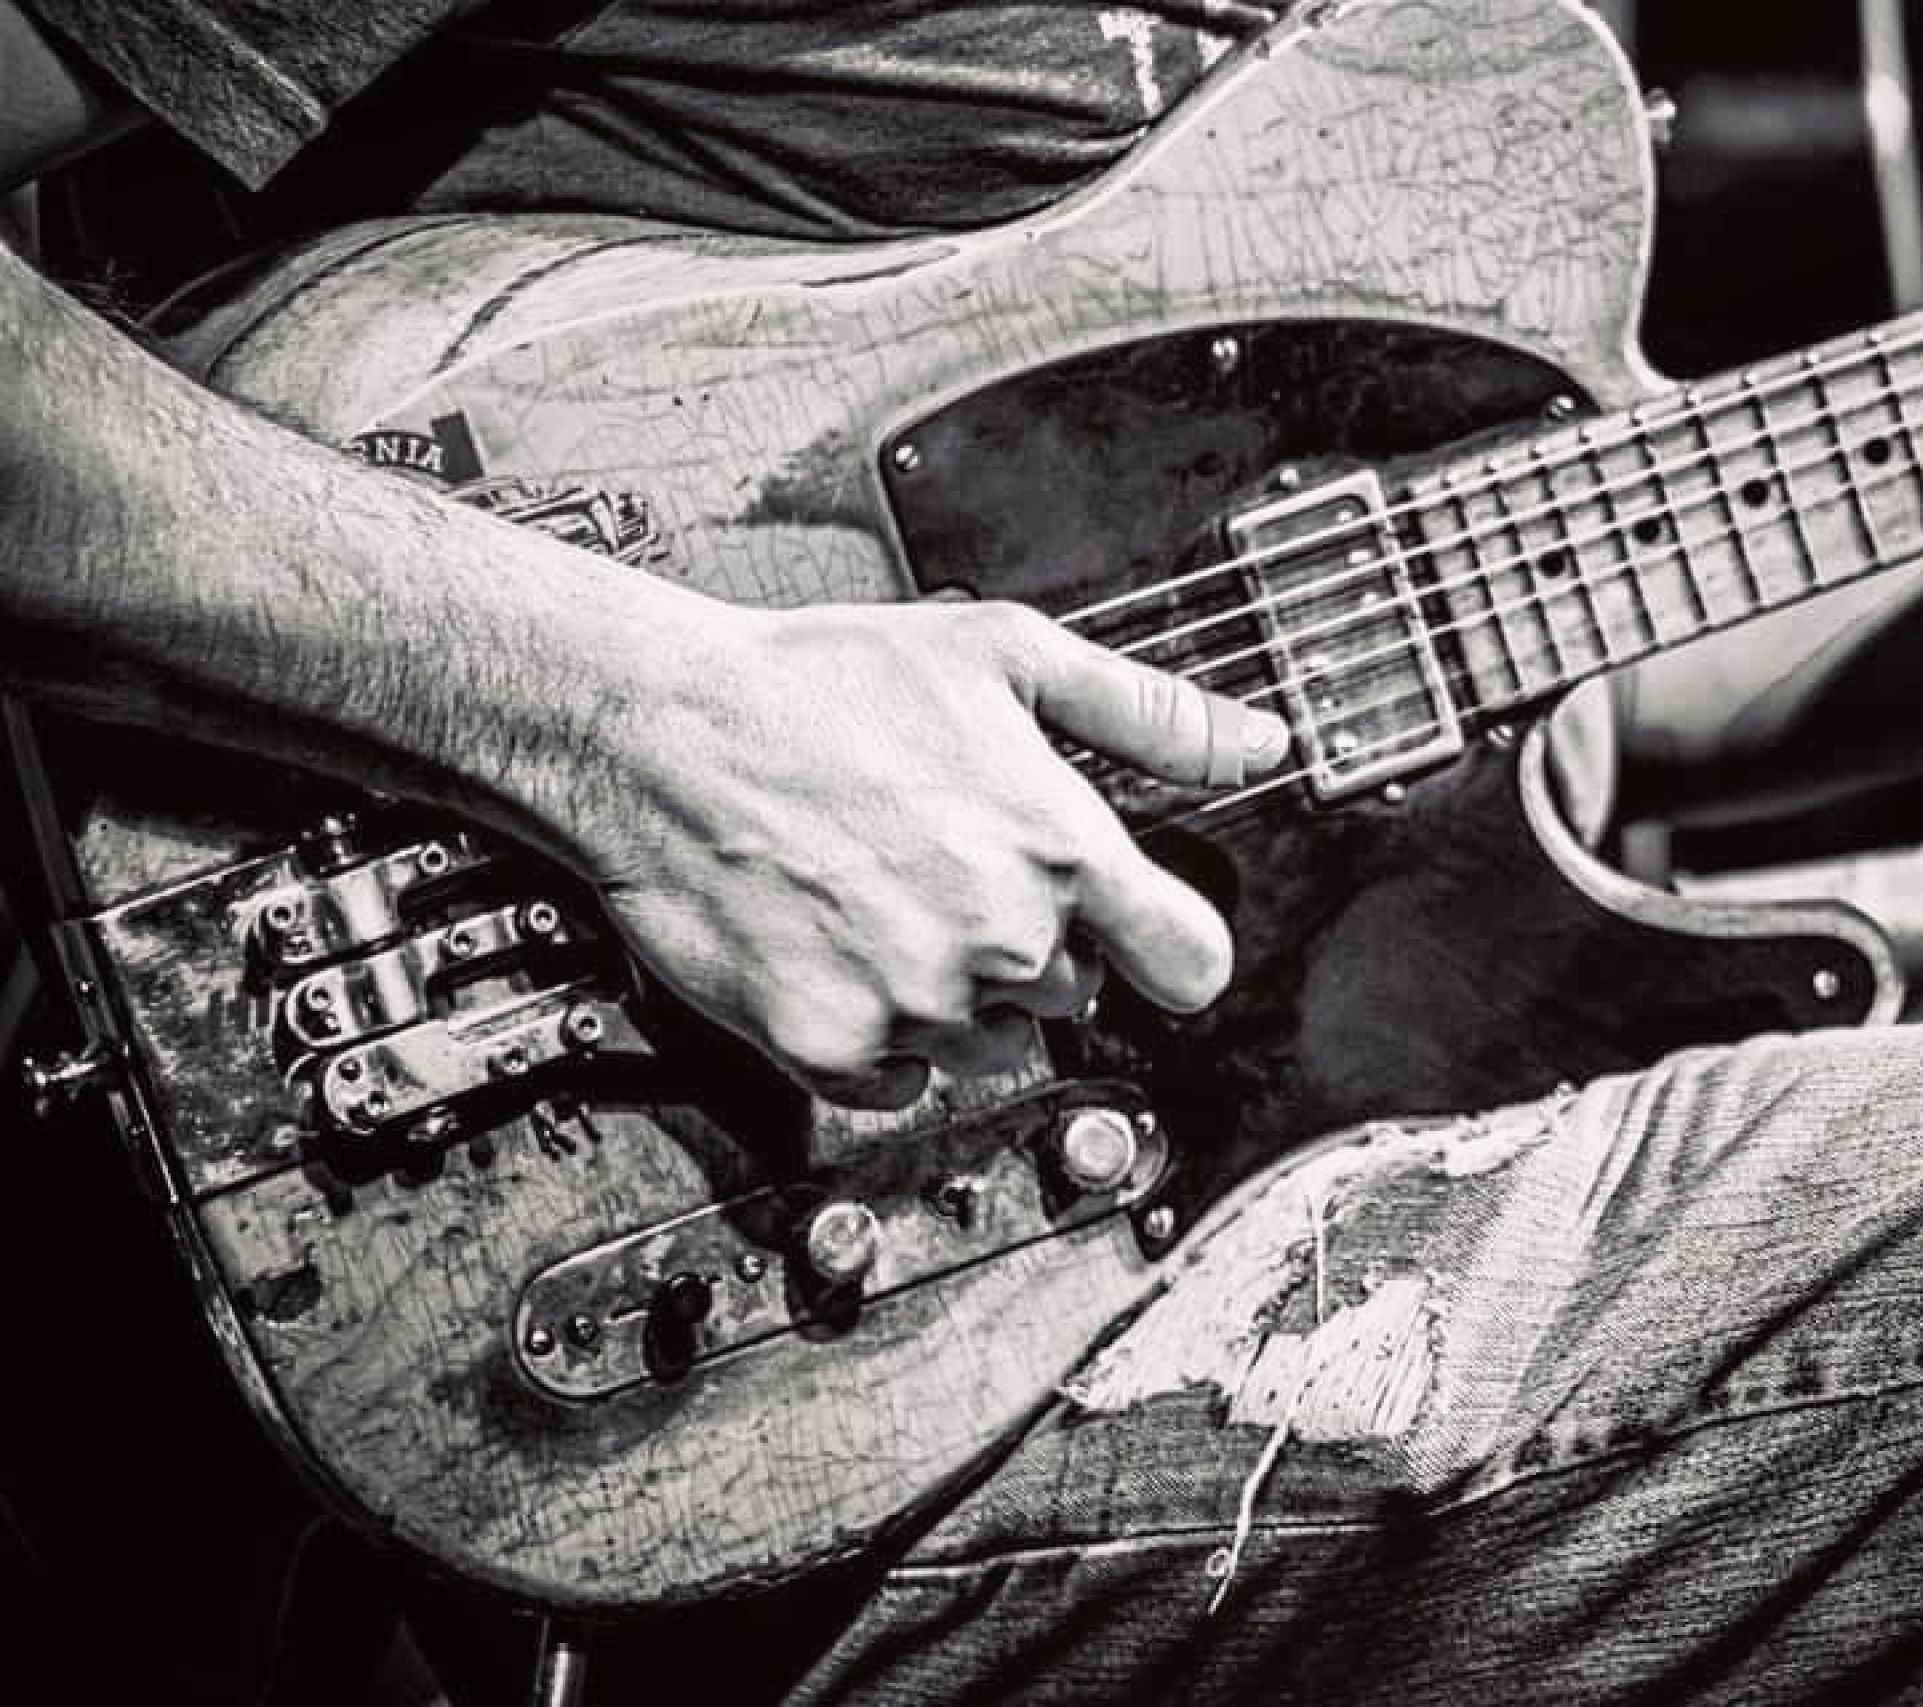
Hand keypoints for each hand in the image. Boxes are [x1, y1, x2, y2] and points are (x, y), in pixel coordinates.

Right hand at [571, 597, 1287, 1105]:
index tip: (1140, 935)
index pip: (1189, 965)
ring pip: (989, 1043)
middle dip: (1034, 944)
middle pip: (1075, 997)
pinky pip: (898, 1082)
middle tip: (953, 866)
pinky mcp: (828, 1047)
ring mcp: (914, 1005)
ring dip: (957, 993)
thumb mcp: (1007, 655)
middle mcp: (1000, 942)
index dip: (1169, 947)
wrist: (660, 728)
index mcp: (1061, 852)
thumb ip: (1148, 713)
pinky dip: (878, 1035)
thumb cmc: (822, 682)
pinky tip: (841, 949)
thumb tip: (1256, 743)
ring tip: (888, 898)